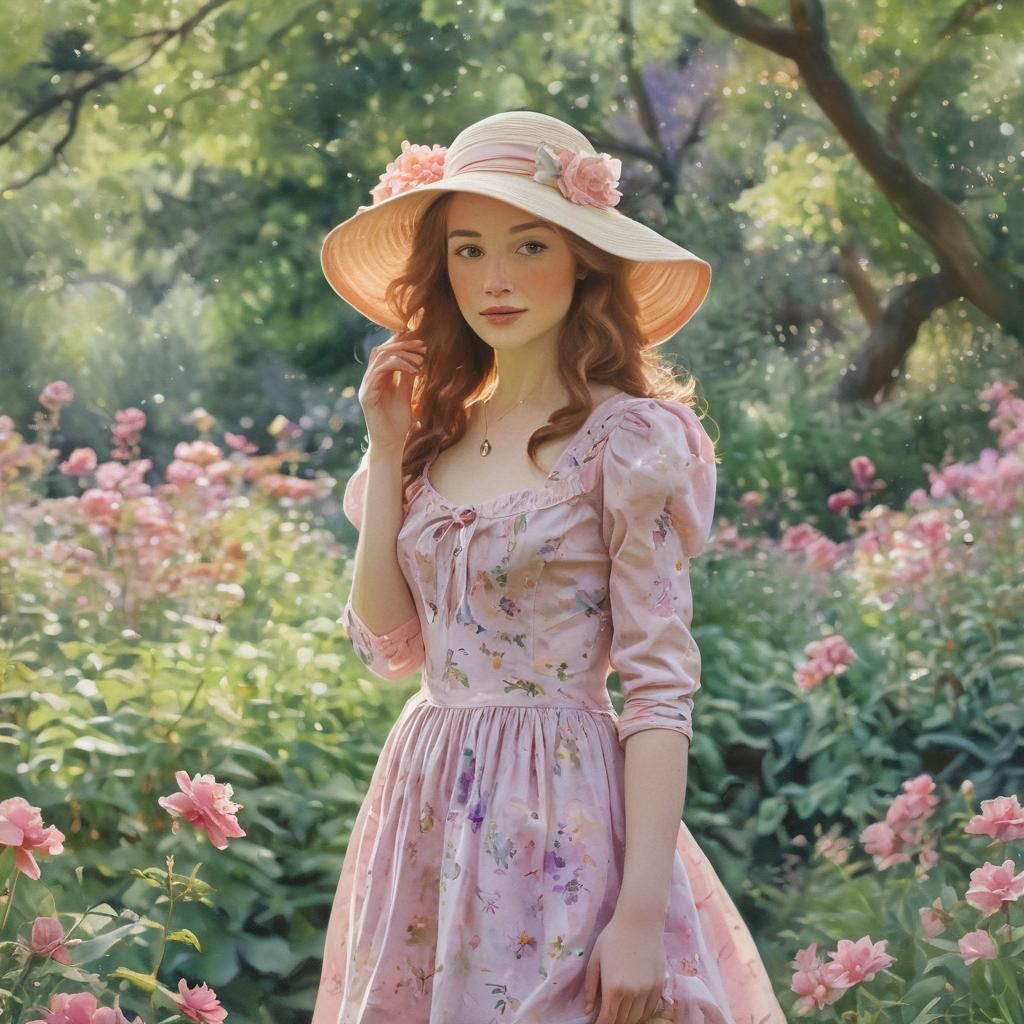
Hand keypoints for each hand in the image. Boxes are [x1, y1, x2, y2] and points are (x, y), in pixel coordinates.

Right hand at [358, 330, 426, 453]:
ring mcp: (366, 386)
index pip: (385, 352)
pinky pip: (379, 371)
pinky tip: (414, 370)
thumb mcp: (406, 395)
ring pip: (380, 357)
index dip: (402, 344)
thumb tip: (416, 358)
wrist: (391, 444)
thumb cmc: (399, 424)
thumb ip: (407, 378)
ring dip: (402, 354)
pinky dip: (397, 365)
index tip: (422, 344)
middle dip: (403, 345)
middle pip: (381, 350)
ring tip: (420, 359)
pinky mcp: (367, 395)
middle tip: (423, 347)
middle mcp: (370, 380)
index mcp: (378, 379)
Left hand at [583, 913, 669, 1023]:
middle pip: (622, 1021)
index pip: (607, 1020)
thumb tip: (588, 1009)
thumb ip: (591, 987)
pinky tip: (634, 1006)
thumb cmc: (613, 937)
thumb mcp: (595, 959)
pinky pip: (650, 1010)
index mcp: (613, 987)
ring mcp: (648, 991)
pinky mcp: (659, 986)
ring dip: (627, 1018)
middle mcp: (632, 993)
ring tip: (620, 1010)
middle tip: (607, 1013)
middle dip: (613, 1021)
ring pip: (636, 1018)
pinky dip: (641, 1013)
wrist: (640, 921)